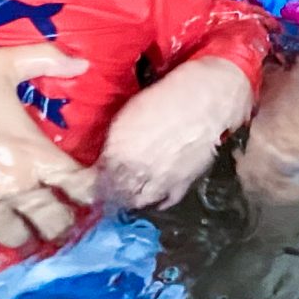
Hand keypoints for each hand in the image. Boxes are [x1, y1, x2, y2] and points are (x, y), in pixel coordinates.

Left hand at [99, 57, 251, 208]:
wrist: (207, 99)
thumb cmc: (166, 96)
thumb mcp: (130, 112)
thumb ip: (115, 139)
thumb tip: (107, 156)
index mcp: (120, 149)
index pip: (98, 177)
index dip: (93, 181)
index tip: (92, 180)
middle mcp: (137, 169)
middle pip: (116, 193)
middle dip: (110, 193)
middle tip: (108, 190)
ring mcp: (161, 180)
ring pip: (138, 201)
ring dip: (130, 199)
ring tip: (128, 195)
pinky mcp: (182, 184)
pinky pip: (165, 201)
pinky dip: (156, 202)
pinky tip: (152, 197)